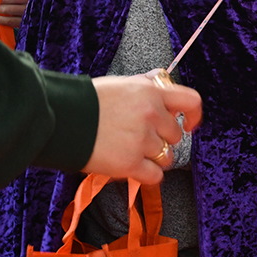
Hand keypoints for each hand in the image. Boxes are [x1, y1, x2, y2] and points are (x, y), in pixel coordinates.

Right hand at [86, 75, 201, 184]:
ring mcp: (142, 140)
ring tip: (132, 152)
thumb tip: (162, 80)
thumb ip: (145, 84)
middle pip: (175, 135)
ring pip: (167, 157)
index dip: (193, 115)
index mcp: (150, 92)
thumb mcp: (120, 84)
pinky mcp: (131, 163)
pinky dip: (146, 175)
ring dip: (154, 158)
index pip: (191, 101)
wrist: (63, 120)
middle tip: (141, 139)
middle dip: (162, 139)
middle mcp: (151, 115)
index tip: (188, 125)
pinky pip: (155, 176)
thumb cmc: (87, 102)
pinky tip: (132, 167)